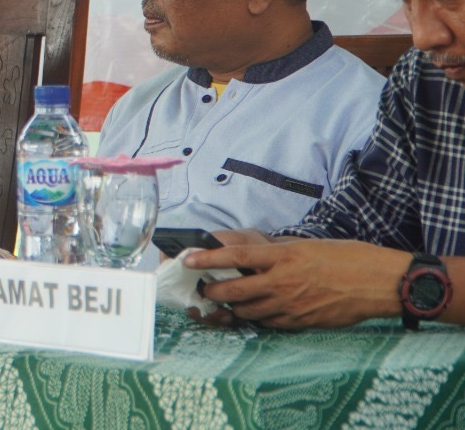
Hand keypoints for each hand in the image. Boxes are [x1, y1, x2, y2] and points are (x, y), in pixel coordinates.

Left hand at [184, 238, 408, 329]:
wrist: (379, 282)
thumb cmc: (349, 258)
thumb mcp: (309, 245)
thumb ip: (280, 252)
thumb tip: (259, 254)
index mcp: (284, 257)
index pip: (236, 258)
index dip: (208, 259)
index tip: (189, 260)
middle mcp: (283, 282)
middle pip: (235, 291)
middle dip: (213, 293)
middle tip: (204, 290)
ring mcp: (292, 305)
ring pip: (248, 312)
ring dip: (233, 309)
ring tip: (226, 304)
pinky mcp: (302, 322)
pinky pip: (270, 323)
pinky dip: (258, 319)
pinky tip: (257, 313)